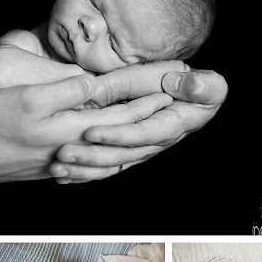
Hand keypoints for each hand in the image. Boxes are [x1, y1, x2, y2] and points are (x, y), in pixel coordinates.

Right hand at [0, 74, 172, 185]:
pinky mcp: (64, 165)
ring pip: (120, 153)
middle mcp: (82, 148)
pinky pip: (103, 163)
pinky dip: (122, 156)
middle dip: (157, 119)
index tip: (174, 86)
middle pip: (129, 135)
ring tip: (163, 129)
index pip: (127, 113)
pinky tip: (125, 153)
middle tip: (180, 105)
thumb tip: (96, 82)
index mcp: (78, 128)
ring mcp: (74, 160)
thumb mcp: (29, 98)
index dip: (152, 98)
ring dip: (144, 139)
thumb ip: (67, 90)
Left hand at [50, 61, 226, 182]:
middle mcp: (154, 144)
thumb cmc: (197, 88)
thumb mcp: (204, 84)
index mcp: (171, 127)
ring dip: (83, 168)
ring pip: (110, 164)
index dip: (117, 135)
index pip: (141, 134)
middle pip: (120, 155)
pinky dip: (85, 172)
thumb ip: (197, 86)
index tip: (90, 132)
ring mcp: (140, 150)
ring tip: (57, 167)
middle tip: (63, 152)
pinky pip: (107, 166)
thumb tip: (178, 84)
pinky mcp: (129, 151)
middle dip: (90, 156)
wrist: (196, 99)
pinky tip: (63, 176)